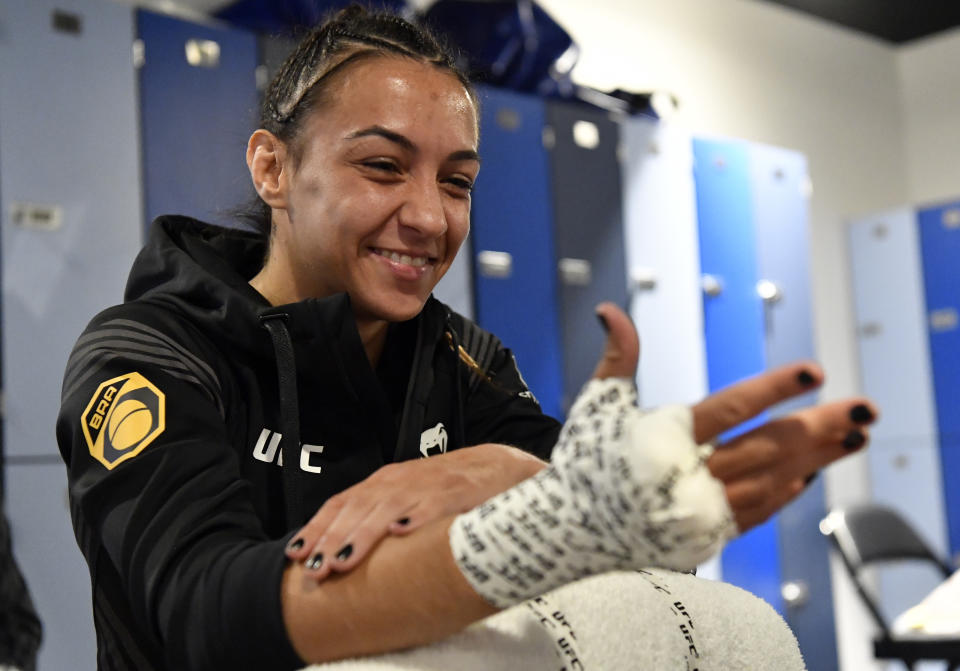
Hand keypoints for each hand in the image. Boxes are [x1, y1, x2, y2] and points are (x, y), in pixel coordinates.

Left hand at [285, 443, 545, 580]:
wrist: (501, 466)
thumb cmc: (450, 489)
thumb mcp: (408, 498)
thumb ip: (378, 517)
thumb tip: (339, 551)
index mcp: (385, 483)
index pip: (342, 502)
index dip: (318, 528)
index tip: (297, 554)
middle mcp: (401, 480)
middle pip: (359, 507)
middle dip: (333, 538)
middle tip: (316, 567)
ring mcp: (429, 484)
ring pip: (388, 507)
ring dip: (363, 532)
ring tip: (345, 558)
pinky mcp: (459, 491)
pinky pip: (435, 503)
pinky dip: (417, 515)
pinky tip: (401, 531)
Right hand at [593, 302, 876, 533]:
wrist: (571, 532)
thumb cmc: (585, 463)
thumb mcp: (599, 405)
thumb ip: (618, 356)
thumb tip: (609, 309)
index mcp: (666, 438)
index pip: (731, 407)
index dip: (774, 390)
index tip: (815, 373)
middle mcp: (690, 475)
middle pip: (766, 447)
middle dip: (818, 427)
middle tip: (865, 409)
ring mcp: (702, 508)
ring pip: (772, 480)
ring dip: (817, 458)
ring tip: (856, 436)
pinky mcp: (705, 533)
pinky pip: (757, 512)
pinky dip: (786, 492)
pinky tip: (810, 472)